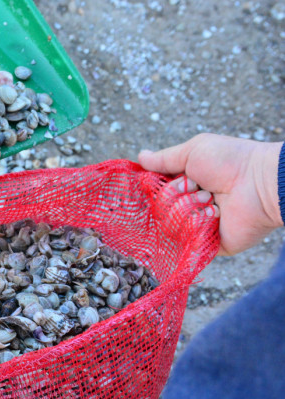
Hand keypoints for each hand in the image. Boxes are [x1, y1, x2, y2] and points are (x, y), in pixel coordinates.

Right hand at [138, 133, 283, 254]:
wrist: (260, 183)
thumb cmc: (230, 161)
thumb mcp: (192, 150)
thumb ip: (164, 158)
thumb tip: (140, 157)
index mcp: (184, 185)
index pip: (154, 193)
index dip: (156, 187)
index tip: (162, 179)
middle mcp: (187, 206)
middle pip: (158, 209)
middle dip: (176, 194)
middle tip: (200, 186)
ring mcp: (196, 227)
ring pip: (170, 225)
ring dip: (190, 207)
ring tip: (213, 199)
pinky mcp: (207, 244)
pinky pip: (186, 241)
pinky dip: (199, 224)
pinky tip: (216, 215)